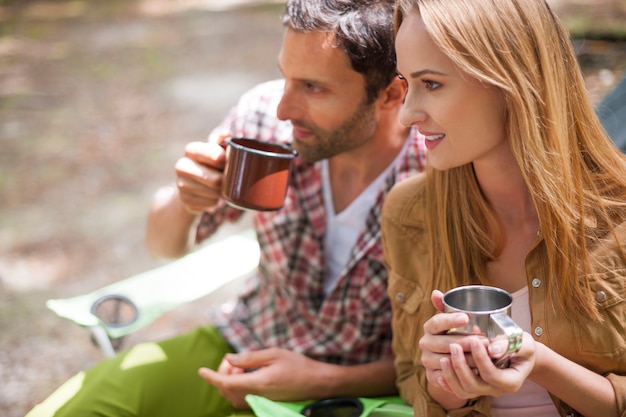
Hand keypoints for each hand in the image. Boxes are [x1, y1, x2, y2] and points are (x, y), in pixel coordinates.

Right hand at [175, 140, 226, 213]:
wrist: (192, 187)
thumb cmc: (210, 165)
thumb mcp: (216, 152)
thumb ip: (222, 142)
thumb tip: (226, 133)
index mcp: (191, 150)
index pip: (209, 154)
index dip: (221, 159)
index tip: (226, 162)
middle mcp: (182, 166)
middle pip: (215, 180)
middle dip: (225, 181)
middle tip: (227, 178)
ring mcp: (181, 184)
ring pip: (213, 193)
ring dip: (221, 192)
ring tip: (219, 187)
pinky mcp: (184, 200)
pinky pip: (209, 204)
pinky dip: (215, 201)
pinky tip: (211, 196)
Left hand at [198, 348, 324, 408]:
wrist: (317, 383)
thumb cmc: (298, 365)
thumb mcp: (274, 354)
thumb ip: (249, 358)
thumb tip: (228, 359)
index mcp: (259, 382)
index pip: (227, 383)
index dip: (212, 377)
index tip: (201, 371)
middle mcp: (257, 396)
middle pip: (227, 390)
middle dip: (222, 375)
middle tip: (232, 361)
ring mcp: (260, 402)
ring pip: (232, 397)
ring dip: (229, 382)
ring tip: (240, 368)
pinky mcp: (263, 404)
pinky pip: (241, 400)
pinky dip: (236, 388)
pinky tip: (246, 376)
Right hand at [420, 290, 487, 388]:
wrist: (454, 361)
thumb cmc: (458, 335)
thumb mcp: (455, 321)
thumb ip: (447, 306)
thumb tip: (435, 293)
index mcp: (429, 327)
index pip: (436, 322)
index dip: (450, 320)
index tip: (467, 317)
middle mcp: (424, 343)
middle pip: (444, 343)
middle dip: (466, 342)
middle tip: (486, 341)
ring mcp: (427, 360)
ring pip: (448, 360)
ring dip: (467, 359)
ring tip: (485, 357)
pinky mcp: (431, 376)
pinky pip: (445, 377)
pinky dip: (459, 375)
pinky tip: (474, 371)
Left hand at [437, 332, 535, 399]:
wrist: (519, 353)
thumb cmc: (521, 346)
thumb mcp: (523, 343)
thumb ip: (509, 344)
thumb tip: (491, 349)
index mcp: (511, 381)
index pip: (492, 375)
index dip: (481, 359)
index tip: (474, 341)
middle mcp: (497, 390)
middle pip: (474, 386)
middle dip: (461, 366)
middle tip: (453, 346)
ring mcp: (484, 390)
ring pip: (463, 391)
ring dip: (451, 375)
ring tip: (443, 358)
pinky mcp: (474, 386)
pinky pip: (458, 391)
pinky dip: (448, 382)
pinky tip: (440, 371)